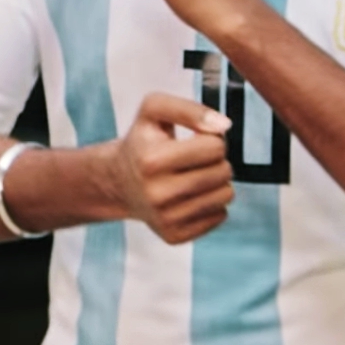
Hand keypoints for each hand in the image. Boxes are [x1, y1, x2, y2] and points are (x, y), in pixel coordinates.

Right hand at [107, 93, 235, 243]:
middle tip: (194, 160)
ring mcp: (165, 218)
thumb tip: (224, 125)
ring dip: (215, 182)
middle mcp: (156, 193)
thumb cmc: (142, 141)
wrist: (119, 181)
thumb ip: (189, 109)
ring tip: (193, 176)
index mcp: (151, 160)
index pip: (215, 147)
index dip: (210, 139)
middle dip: (215, 161)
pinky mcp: (173, 235)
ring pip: (225, 196)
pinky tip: (190, 196)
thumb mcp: (153, 110)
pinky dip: (210, 204)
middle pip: (223, 172)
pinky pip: (219, 216)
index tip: (194, 140)